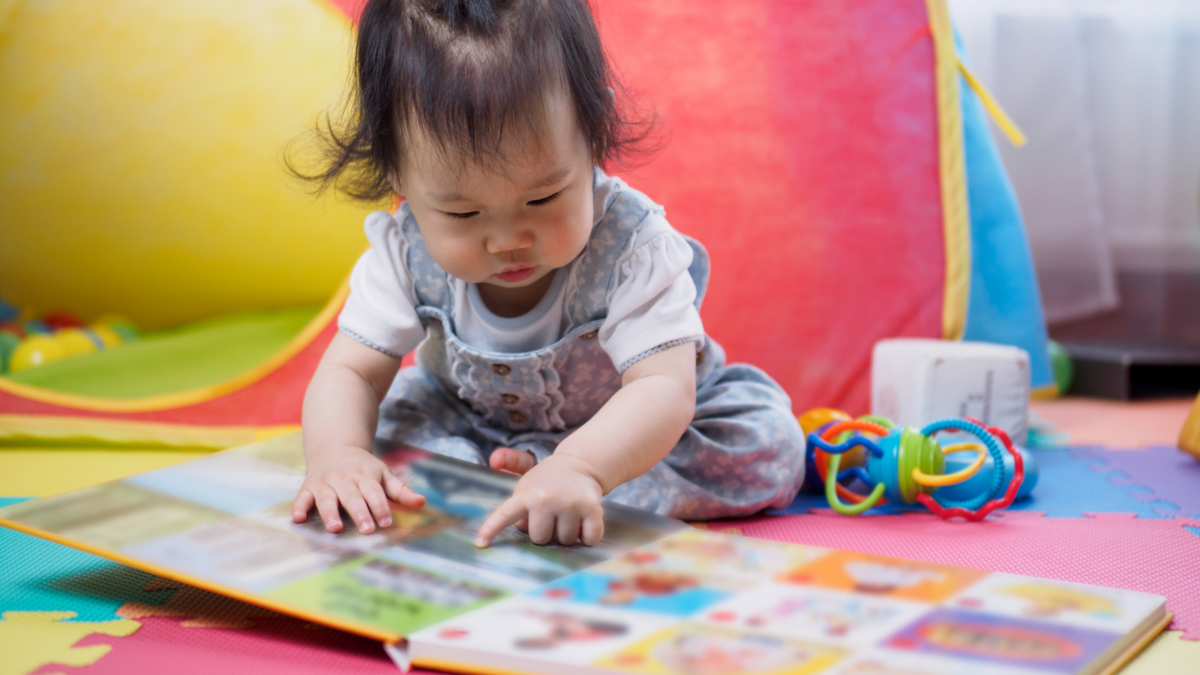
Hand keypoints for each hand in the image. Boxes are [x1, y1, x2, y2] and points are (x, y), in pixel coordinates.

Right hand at [292, 445, 424, 533]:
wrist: (335, 448)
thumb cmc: (364, 468)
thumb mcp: (384, 475)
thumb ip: (401, 491)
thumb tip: (421, 503)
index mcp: (366, 476)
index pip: (375, 493)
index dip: (381, 507)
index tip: (387, 523)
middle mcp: (345, 479)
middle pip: (353, 497)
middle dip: (360, 513)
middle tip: (367, 530)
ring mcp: (326, 483)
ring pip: (328, 499)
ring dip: (331, 513)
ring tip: (335, 529)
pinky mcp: (309, 487)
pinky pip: (303, 497)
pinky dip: (300, 507)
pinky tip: (299, 519)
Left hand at [475, 454, 604, 547]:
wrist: (580, 464)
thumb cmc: (548, 480)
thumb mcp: (526, 478)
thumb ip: (509, 479)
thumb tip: (495, 459)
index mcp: (525, 495)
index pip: (505, 514)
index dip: (491, 529)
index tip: (480, 544)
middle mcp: (546, 499)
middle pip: (540, 538)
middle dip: (546, 532)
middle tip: (551, 516)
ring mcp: (569, 504)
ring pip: (565, 540)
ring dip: (567, 533)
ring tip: (567, 515)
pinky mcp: (592, 508)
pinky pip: (589, 538)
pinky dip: (589, 536)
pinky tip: (584, 521)